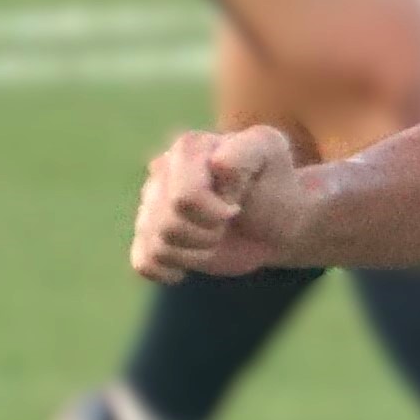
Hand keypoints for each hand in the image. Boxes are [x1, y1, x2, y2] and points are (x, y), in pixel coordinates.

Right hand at [133, 126, 309, 281]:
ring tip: (216, 236)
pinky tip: (188, 265)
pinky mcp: (150, 236)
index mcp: (186, 149)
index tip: (237, 204)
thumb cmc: (273, 183)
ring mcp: (151, 205)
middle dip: (209, 232)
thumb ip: (245, 151)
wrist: (276, 220)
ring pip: (158, 245)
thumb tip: (217, 165)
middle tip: (229, 221)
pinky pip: (143, 262)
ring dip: (197, 252)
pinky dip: (167, 270)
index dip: (216, 212)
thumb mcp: (270, 152)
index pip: (184, 198)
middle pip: (169, 224)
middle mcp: (160, 172)